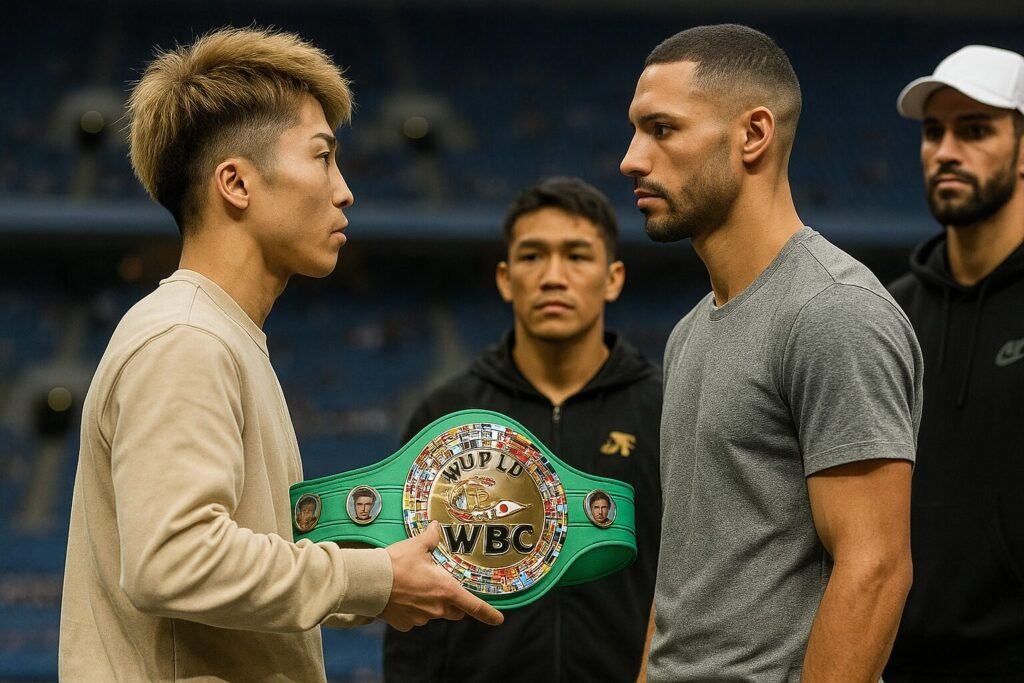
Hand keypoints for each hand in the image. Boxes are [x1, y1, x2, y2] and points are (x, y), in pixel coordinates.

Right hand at [380, 521, 503, 630]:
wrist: (371, 582)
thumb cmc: (397, 563)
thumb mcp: (417, 546)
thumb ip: (431, 538)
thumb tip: (436, 527)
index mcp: (447, 590)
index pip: (474, 606)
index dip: (489, 613)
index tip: (498, 619)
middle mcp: (437, 608)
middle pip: (455, 611)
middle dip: (455, 603)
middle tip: (444, 587)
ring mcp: (421, 618)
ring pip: (434, 613)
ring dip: (431, 604)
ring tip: (416, 587)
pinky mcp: (406, 624)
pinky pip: (415, 618)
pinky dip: (413, 609)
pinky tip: (403, 597)